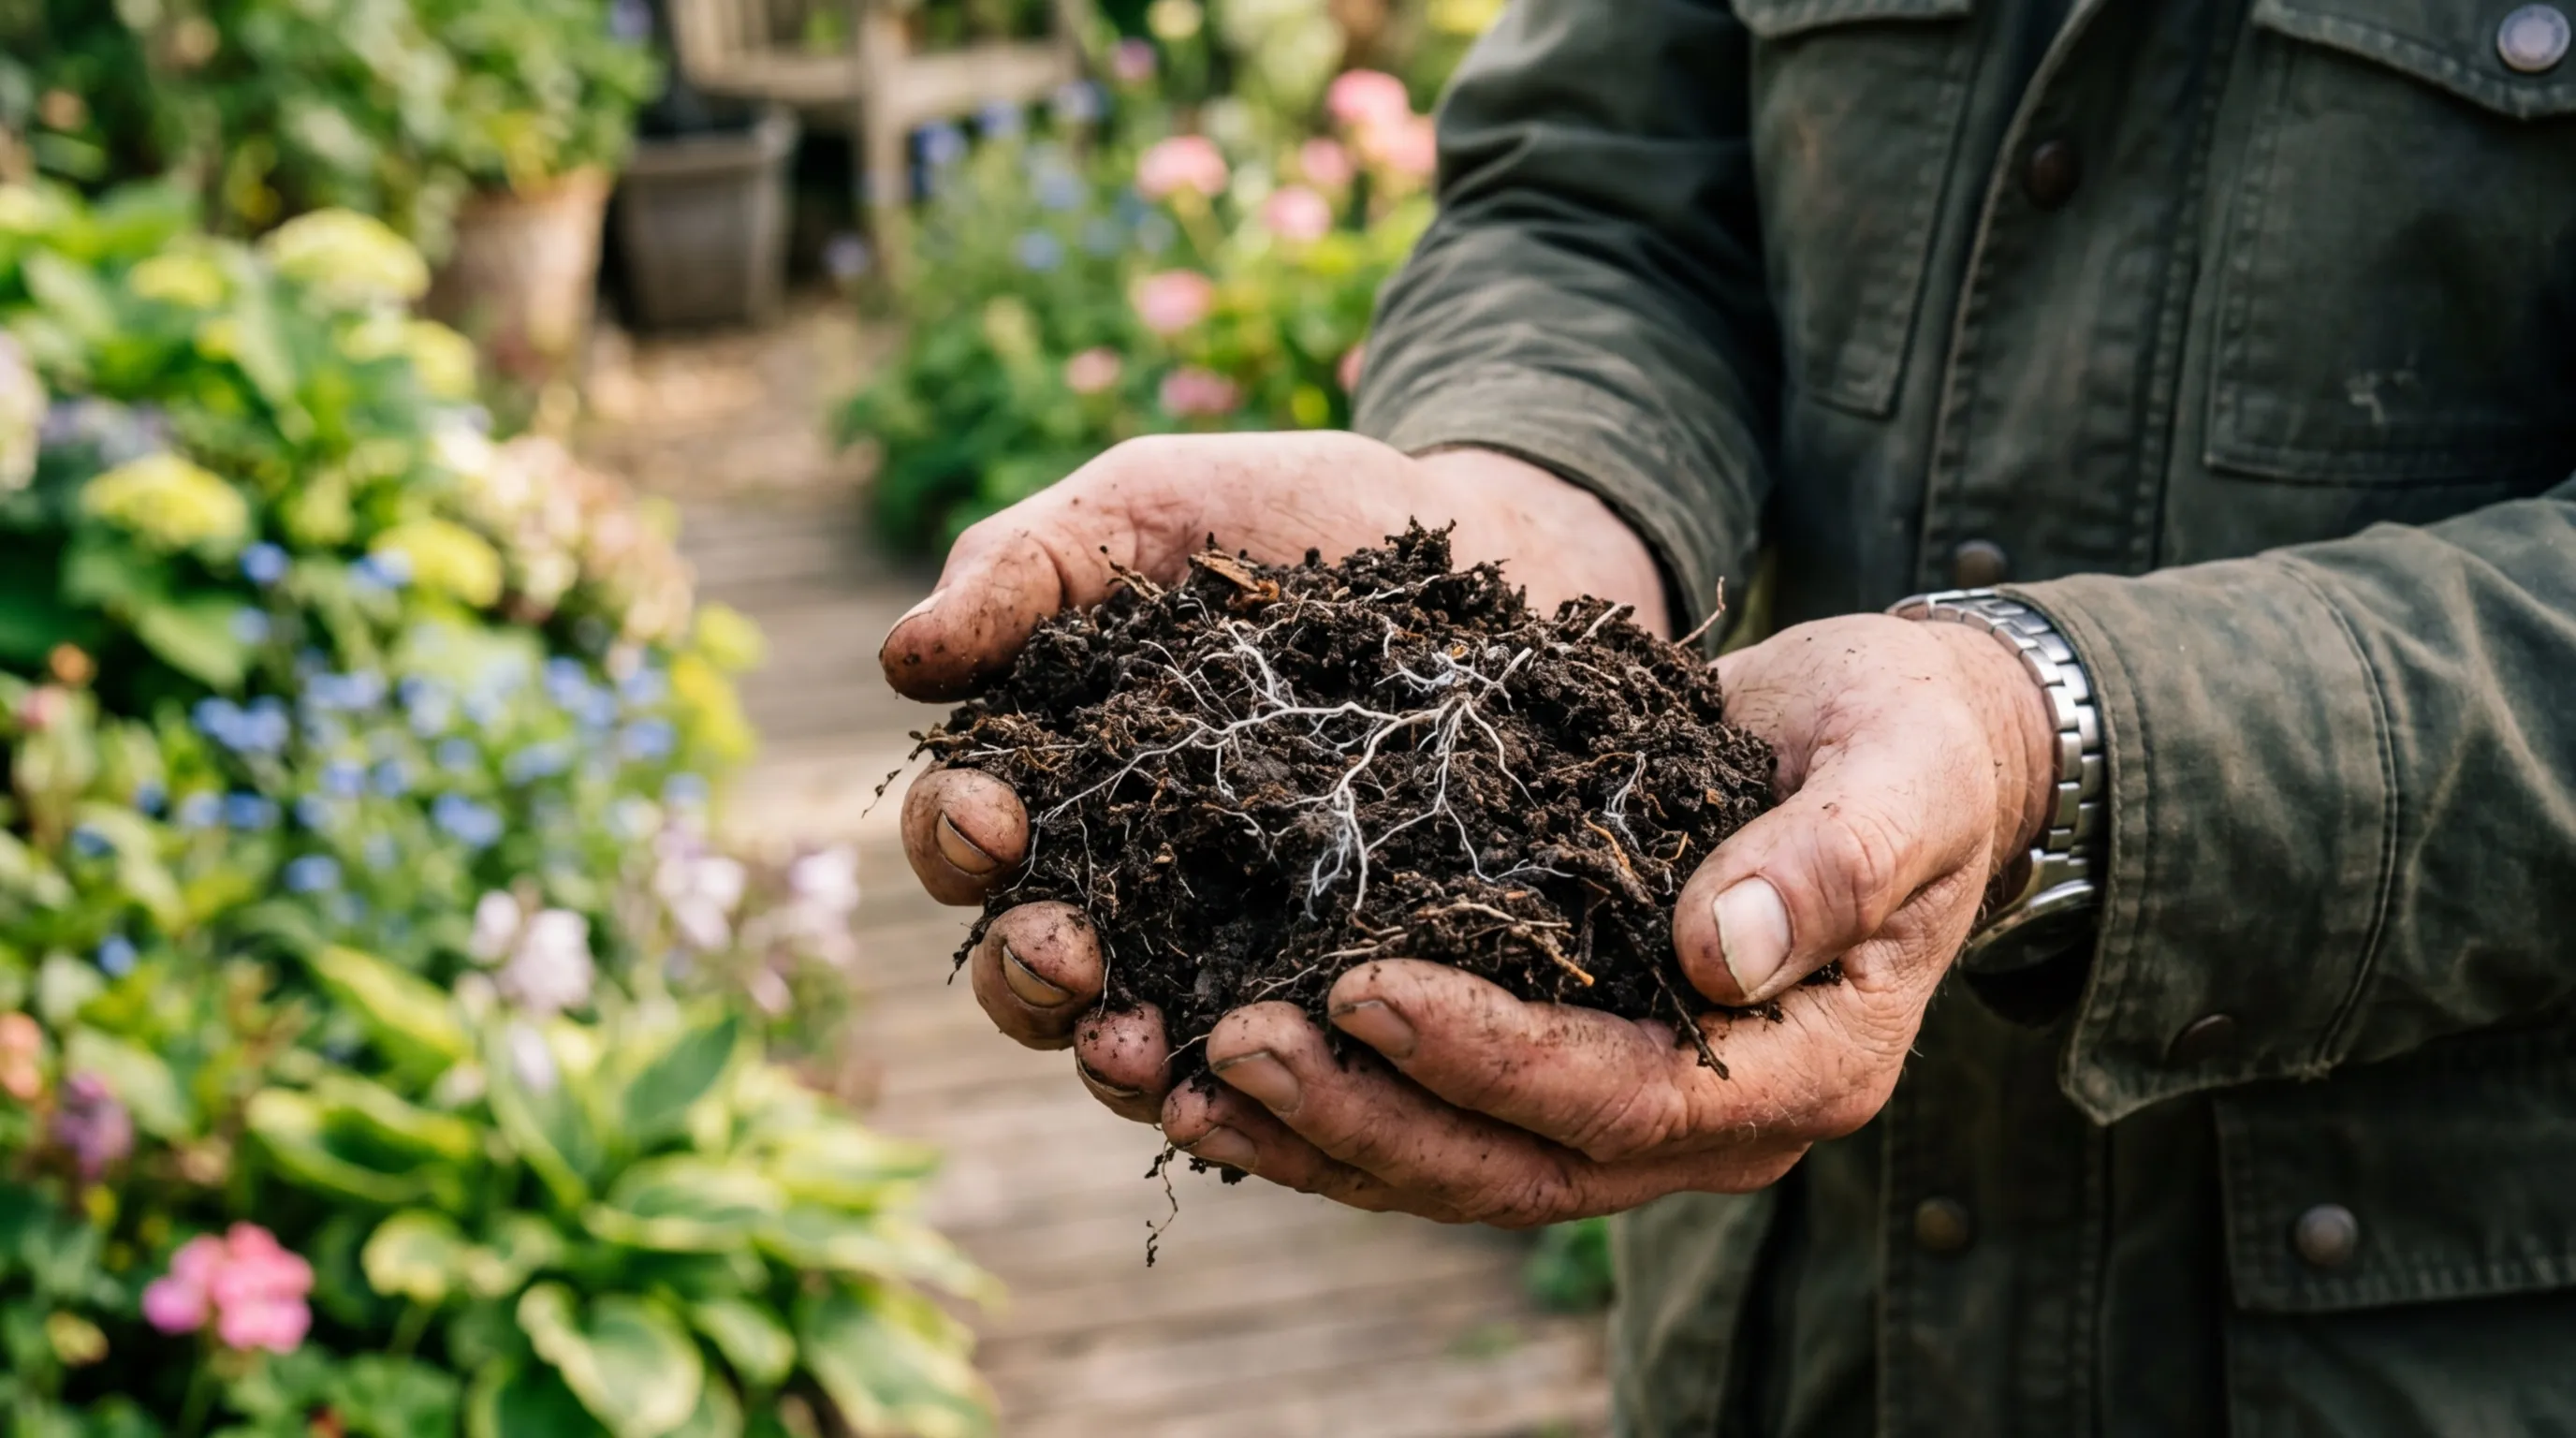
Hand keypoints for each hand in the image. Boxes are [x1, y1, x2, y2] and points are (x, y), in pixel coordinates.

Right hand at [884, 431, 1668, 1115]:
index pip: (968, 837)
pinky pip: (1286, 1052)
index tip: (991, 816)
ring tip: (1135, 1048)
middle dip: (1027, 974)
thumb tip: (904, 663)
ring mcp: (1234, 938)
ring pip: (1140, 1037)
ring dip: (1117, 1058)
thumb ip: (1024, 569)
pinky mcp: (1343, 969)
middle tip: (1065, 952)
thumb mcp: (1146, 509)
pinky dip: (1255, 1086)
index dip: (955, 838)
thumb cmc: (1288, 517)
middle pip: (1033, 969)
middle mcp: (1128, 880)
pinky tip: (1257, 1079)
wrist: (1489, 539)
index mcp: (1057, 778)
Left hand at [1150, 615, 2059, 1222]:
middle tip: (1227, 1046)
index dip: (1487, 1056)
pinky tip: (1214, 1066)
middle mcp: (1711, 1122)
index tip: (1362, 983)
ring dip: (1319, 1133)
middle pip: (1515, 1168)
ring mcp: (1635, 1108)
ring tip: (1182, 1075)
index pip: (1621, 1099)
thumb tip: (1719, 957)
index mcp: (1800, 1072)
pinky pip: (1440, 1117)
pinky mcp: (1570, 1063)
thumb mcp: (1901, 775)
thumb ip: (1830, 863)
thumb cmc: (1912, 749)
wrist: (1910, 752)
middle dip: (1365, 1115)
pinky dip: (1332, 1105)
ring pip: (1458, 1165)